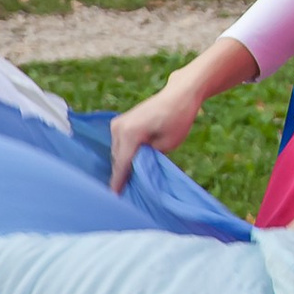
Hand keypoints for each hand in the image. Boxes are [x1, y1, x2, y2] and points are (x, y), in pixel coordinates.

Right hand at [106, 70, 208, 190]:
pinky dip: (123, 155)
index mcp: (129, 133)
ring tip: (128, 181)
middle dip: (121, 174)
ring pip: (116, 152)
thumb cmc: (178, 119)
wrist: (178, 95)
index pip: (121, 164)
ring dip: (122, 164)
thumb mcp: (167, 144)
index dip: (118, 182)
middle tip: (125, 193)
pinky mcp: (119, 123)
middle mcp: (118, 128)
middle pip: (117, 159)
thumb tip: (136, 169)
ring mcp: (116, 124)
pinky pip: (118, 145)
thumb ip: (148, 158)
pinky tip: (130, 165)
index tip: (114, 198)